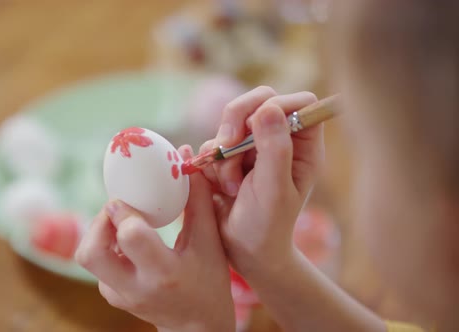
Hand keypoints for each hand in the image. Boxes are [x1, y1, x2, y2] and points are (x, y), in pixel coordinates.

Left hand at [75, 146, 234, 331]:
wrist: (197, 325)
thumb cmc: (209, 280)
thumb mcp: (209, 241)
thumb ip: (196, 197)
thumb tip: (184, 154)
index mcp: (163, 272)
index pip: (129, 236)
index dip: (124, 211)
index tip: (129, 198)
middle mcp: (135, 288)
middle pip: (90, 252)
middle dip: (98, 221)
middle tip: (117, 208)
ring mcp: (119, 296)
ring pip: (88, 256)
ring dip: (101, 231)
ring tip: (124, 221)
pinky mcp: (112, 296)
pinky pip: (97, 263)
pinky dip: (108, 244)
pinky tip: (129, 242)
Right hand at [201, 87, 324, 277]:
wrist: (242, 249)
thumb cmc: (267, 225)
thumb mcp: (274, 189)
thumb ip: (275, 148)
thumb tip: (268, 109)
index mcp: (303, 146)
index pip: (299, 102)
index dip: (275, 106)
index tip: (255, 127)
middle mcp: (279, 140)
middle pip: (258, 101)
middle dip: (236, 122)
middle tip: (227, 147)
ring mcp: (252, 146)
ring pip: (230, 122)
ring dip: (223, 153)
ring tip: (231, 186)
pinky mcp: (228, 155)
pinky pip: (212, 142)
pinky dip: (210, 163)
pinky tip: (220, 188)